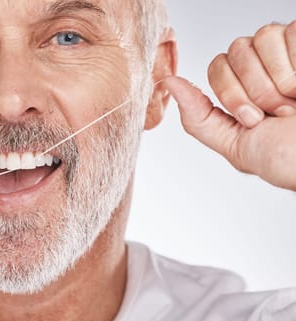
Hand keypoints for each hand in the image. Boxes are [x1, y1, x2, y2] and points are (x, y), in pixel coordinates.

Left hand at [164, 21, 295, 190]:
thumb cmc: (287, 157)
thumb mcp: (234, 145)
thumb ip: (197, 117)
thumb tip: (168, 83)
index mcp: (243, 90)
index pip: (216, 66)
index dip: (231, 93)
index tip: (253, 119)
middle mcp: (262, 67)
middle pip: (235, 51)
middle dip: (254, 88)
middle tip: (275, 111)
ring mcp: (286, 53)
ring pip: (262, 36)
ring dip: (278, 77)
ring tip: (294, 100)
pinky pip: (290, 31)